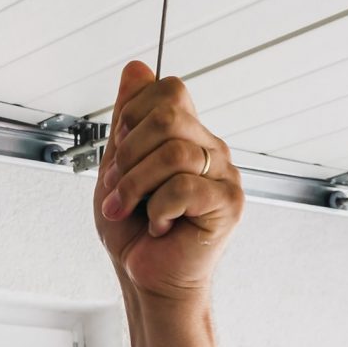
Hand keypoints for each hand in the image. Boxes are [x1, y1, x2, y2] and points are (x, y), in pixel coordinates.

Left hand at [94, 61, 241, 302]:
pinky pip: (185, 187)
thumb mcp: (118, 166)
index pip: (169, 90)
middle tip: (118, 187)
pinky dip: (158, 209)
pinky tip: (160, 225)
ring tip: (129, 209)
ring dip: (136, 185)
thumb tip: (136, 68)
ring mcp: (225, 174)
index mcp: (188, 134)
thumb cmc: (134, 231)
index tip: (120, 152)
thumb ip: (129, 119)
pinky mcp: (229, 203)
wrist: (147, 279)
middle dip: (129, 153)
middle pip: (169, 116)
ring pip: (174, 152)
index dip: (133, 115)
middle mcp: (210, 148)